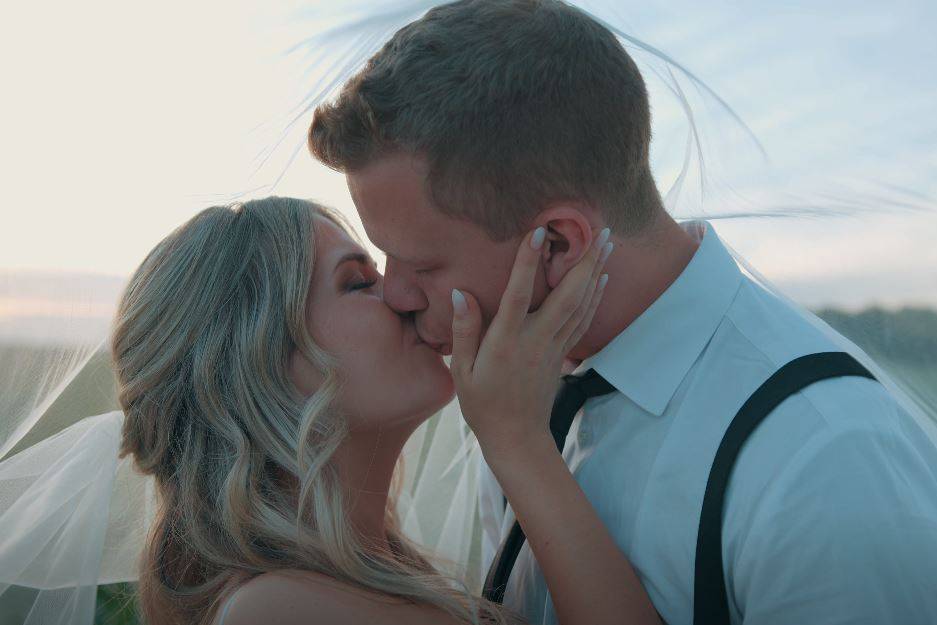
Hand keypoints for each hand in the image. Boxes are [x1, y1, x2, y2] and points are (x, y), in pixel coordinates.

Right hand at [449, 226, 611, 459]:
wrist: (517, 437)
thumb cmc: (482, 404)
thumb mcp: (462, 371)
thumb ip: (463, 331)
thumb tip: (461, 293)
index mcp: (506, 342)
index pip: (518, 295)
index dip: (527, 263)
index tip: (538, 232)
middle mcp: (536, 340)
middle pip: (567, 296)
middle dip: (585, 262)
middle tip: (601, 231)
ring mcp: (554, 348)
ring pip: (581, 305)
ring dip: (596, 273)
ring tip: (607, 244)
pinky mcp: (563, 355)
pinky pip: (583, 320)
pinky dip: (595, 297)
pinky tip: (602, 279)